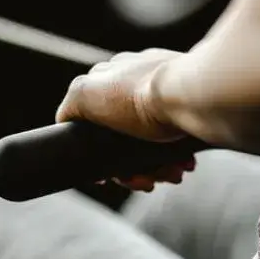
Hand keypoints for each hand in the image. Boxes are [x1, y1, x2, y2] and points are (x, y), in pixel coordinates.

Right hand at [56, 49, 195, 191]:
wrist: (194, 96)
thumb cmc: (143, 97)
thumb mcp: (86, 96)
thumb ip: (70, 106)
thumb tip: (65, 120)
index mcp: (110, 76)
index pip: (94, 122)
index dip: (99, 154)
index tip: (110, 177)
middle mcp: (135, 81)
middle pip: (122, 137)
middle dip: (133, 166)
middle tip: (147, 182)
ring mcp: (163, 93)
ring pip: (150, 143)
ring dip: (157, 166)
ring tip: (171, 174)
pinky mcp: (187, 106)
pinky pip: (175, 139)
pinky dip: (175, 156)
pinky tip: (182, 164)